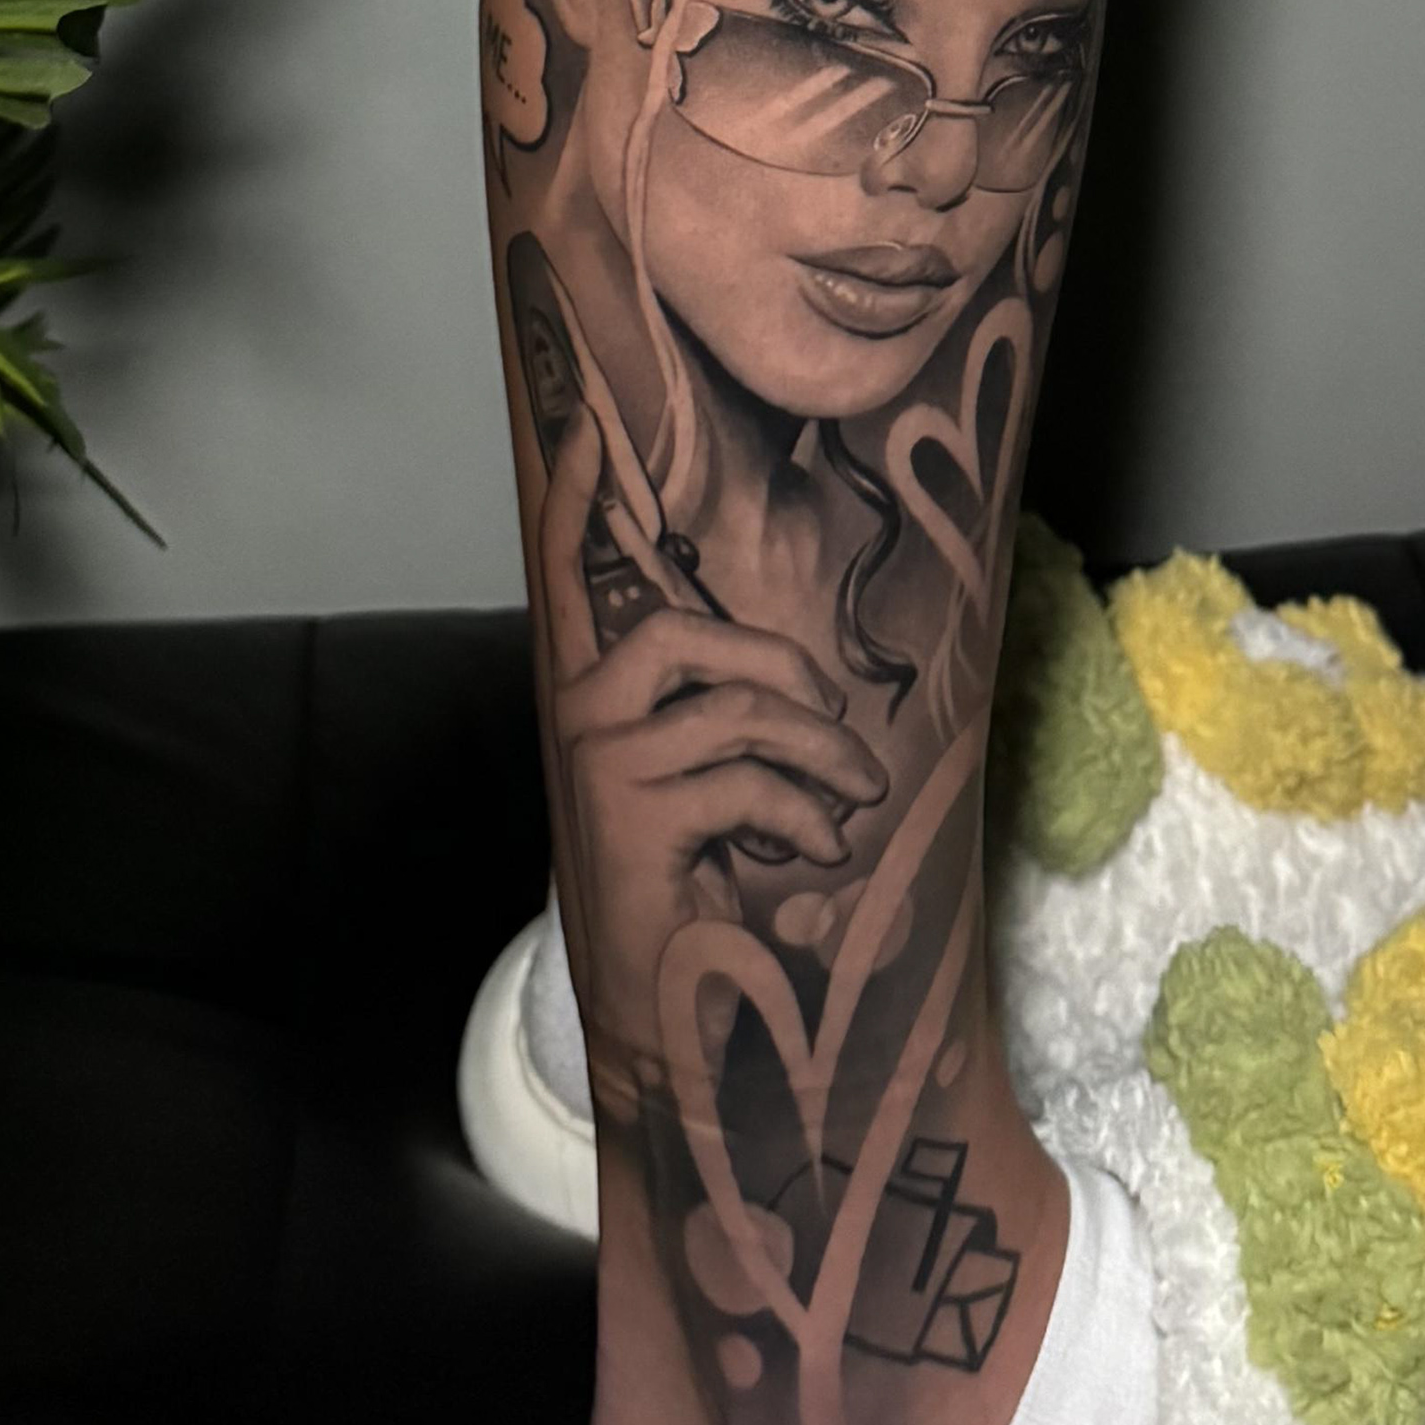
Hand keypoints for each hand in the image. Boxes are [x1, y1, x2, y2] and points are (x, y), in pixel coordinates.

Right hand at [540, 404, 886, 1061]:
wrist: (659, 1008)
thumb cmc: (686, 884)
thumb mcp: (700, 783)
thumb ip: (717, 716)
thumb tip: (802, 678)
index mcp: (592, 697)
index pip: (570, 576)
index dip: (578, 497)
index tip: (587, 416)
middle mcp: (578, 717)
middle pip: (681, 632)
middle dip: (778, 666)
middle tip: (837, 720)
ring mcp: (597, 763)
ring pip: (733, 709)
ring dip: (816, 755)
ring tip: (854, 797)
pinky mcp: (630, 816)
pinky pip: (745, 781)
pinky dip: (802, 816)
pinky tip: (818, 853)